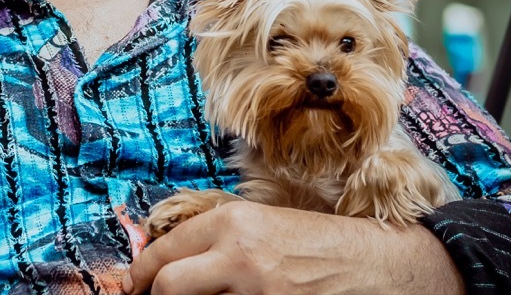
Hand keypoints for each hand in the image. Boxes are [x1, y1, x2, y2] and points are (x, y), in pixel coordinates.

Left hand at [123, 199, 463, 294]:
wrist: (375, 262)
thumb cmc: (316, 242)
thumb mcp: (260, 225)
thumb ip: (214, 239)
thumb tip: (164, 265)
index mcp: (232, 222)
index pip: (163, 253)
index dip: (141, 275)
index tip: (135, 287)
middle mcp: (240, 255)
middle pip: (168, 287)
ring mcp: (258, 292)